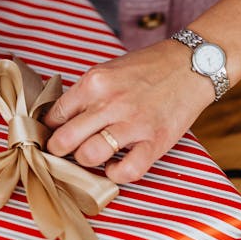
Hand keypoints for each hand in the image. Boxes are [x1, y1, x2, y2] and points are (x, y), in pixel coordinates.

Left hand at [44, 40, 214, 182]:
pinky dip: (115, 174)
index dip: (49, 129)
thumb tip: (59, 119)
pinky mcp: (155, 141)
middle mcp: (110, 103)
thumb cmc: (148, 68)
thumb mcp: (108, 70)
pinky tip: (114, 166)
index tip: (53, 135)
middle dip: (58, 150)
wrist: (191, 65)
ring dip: (85, 161)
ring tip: (91, 156)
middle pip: (65, 139)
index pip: (55, 115)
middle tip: (63, 152)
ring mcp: (133, 123)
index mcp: (95, 82)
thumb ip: (85, 93)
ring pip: (89, 156)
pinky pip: (126, 171)